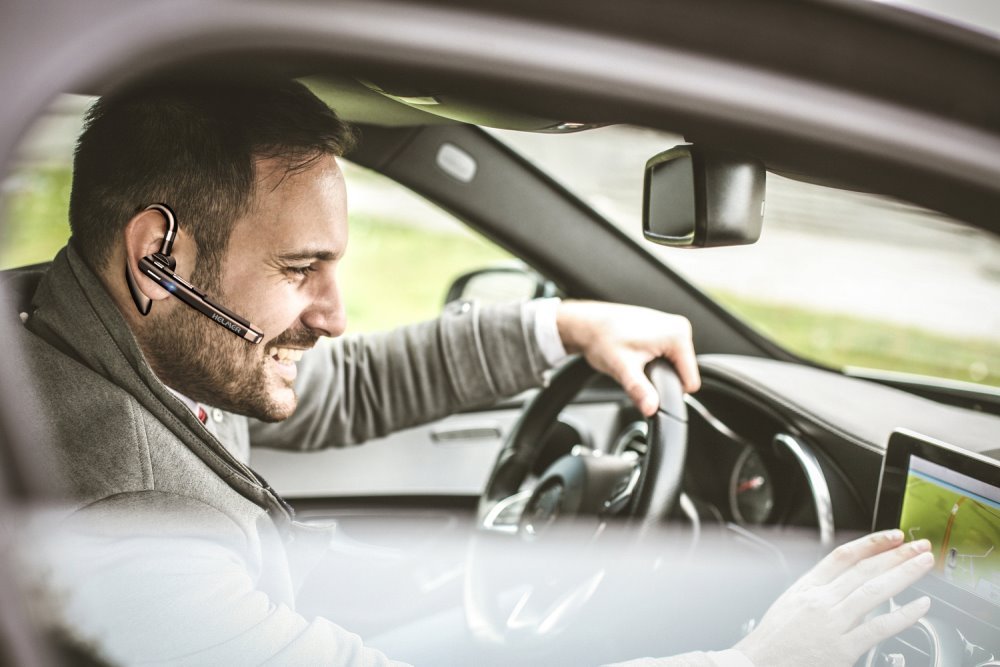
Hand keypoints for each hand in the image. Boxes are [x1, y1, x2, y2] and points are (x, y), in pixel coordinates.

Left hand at [555, 300, 699, 416]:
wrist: (588, 323)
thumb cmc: (602, 339)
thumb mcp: (622, 368)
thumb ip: (640, 390)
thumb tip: (652, 409)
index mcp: (678, 335)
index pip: (690, 381)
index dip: (668, 389)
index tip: (646, 380)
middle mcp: (680, 327)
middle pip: (683, 373)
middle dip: (661, 378)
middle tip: (637, 368)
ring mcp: (673, 326)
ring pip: (676, 366)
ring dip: (657, 369)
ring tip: (635, 361)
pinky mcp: (666, 329)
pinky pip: (669, 356)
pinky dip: (655, 360)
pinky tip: (637, 354)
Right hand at [734, 530, 933, 665]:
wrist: (758, 666)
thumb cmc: (774, 641)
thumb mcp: (790, 604)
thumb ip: (818, 590)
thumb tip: (846, 580)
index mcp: (806, 587)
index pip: (843, 556)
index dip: (871, 543)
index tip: (892, 536)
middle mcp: (820, 601)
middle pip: (864, 569)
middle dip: (895, 554)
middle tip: (918, 545)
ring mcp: (831, 623)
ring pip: (873, 591)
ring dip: (903, 574)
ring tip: (923, 564)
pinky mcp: (842, 649)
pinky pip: (878, 628)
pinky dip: (903, 615)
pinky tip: (920, 607)